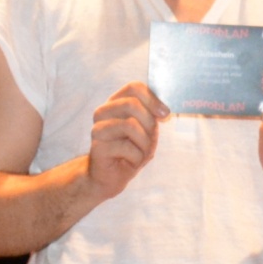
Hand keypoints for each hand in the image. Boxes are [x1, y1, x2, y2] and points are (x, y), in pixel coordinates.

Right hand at [88, 83, 165, 197]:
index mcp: (116, 103)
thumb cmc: (131, 150)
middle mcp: (103, 112)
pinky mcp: (97, 147)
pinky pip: (128, 147)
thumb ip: (153, 115)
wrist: (112, 176)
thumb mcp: (147, 129)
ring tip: (140, 152)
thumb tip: (163, 110)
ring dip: (144, 143)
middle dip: (149, 124)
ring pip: (130, 125)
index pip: (134, 87)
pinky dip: (137, 157)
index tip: (164, 114)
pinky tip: (130, 162)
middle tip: (149, 139)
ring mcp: (98, 128)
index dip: (152, 99)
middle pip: (132, 104)